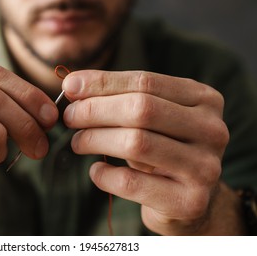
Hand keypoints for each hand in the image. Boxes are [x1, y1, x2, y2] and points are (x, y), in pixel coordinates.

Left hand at [62, 70, 233, 234]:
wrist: (189, 198)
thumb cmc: (162, 149)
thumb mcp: (150, 119)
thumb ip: (119, 98)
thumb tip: (73, 85)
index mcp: (204, 99)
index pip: (145, 81)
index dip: (102, 82)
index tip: (70, 87)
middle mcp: (211, 130)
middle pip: (141, 109)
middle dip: (94, 110)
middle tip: (69, 117)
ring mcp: (204, 167)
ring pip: (136, 143)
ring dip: (94, 139)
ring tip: (78, 142)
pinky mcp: (189, 201)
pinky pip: (131, 183)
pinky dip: (103, 175)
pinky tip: (95, 171)